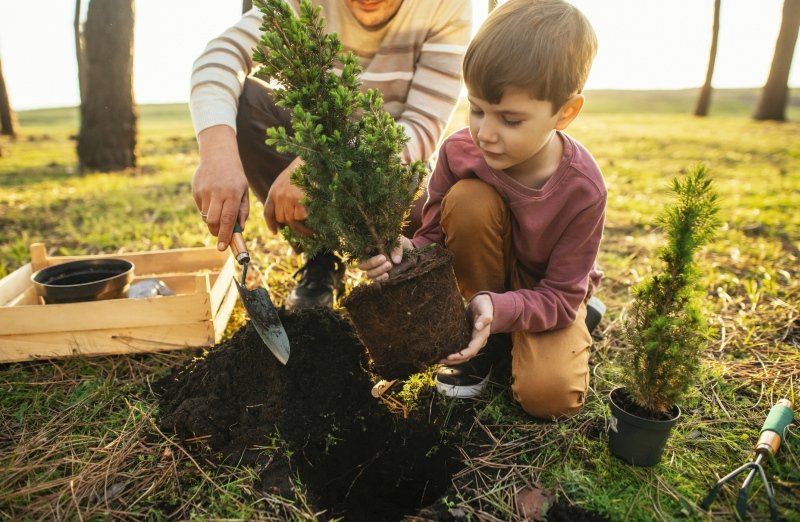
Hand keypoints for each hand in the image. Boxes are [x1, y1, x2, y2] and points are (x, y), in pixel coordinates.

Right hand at [193, 125, 249, 250]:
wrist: (218, 155)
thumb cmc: (235, 177)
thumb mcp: (244, 191)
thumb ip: (242, 211)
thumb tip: (238, 229)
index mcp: (232, 194)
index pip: (228, 219)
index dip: (225, 235)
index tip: (222, 248)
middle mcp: (218, 193)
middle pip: (213, 221)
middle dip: (216, 232)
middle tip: (220, 234)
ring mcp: (205, 191)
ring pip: (206, 216)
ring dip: (212, 221)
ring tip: (218, 210)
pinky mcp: (196, 190)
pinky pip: (201, 208)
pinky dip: (206, 210)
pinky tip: (212, 199)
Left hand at [264, 157, 313, 236]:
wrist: (310, 161)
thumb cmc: (301, 172)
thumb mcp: (285, 183)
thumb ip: (281, 196)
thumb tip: (283, 217)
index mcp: (274, 191)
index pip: (268, 212)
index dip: (270, 224)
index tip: (275, 232)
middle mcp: (279, 195)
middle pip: (281, 218)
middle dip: (289, 219)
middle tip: (299, 214)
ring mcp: (288, 198)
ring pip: (291, 219)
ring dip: (299, 216)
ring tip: (305, 206)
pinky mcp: (298, 199)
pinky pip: (301, 216)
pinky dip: (306, 214)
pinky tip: (309, 205)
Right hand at [357, 235, 413, 280]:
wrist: (407, 251)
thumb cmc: (398, 243)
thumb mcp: (399, 241)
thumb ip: (397, 249)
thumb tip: (396, 261)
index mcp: (369, 247)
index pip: (360, 251)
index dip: (363, 252)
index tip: (371, 249)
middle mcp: (369, 259)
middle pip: (362, 265)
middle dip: (371, 263)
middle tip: (383, 258)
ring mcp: (374, 268)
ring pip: (369, 273)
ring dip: (378, 271)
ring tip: (389, 265)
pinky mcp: (380, 275)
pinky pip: (376, 279)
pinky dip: (381, 278)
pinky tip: (387, 274)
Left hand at [442, 294, 492, 364]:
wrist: (484, 303)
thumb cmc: (484, 305)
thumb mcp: (485, 308)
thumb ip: (484, 317)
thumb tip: (478, 327)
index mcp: (482, 336)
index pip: (472, 350)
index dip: (461, 355)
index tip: (449, 356)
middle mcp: (478, 341)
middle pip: (467, 356)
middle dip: (454, 360)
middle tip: (441, 360)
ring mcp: (473, 341)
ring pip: (464, 355)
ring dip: (453, 359)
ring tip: (440, 360)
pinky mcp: (467, 338)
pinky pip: (461, 349)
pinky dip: (453, 353)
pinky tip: (443, 353)